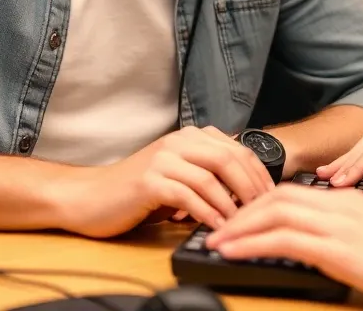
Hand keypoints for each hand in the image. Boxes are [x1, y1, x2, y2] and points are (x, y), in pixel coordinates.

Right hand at [56, 126, 274, 237]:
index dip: (258, 173)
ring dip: (231, 203)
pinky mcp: (149, 181)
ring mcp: (163, 159)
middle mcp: (179, 141)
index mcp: (191, 136)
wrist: (91, 198)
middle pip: (229, 159)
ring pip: (211, 177)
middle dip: (251, 187)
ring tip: (242, 223)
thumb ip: (209, 172)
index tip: (271, 196)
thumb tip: (248, 187)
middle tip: (262, 211)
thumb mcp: (180, 174)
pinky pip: (188, 195)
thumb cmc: (139, 191)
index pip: (238, 149)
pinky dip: (207, 212)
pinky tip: (216, 226)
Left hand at [205, 184, 362, 310]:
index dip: (259, 204)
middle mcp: (342, 204)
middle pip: (277, 197)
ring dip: (239, 226)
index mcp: (351, 199)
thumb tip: (319, 246)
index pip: (293, 192)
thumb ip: (347, 234)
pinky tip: (233, 252)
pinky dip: (251, 243)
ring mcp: (340, 224)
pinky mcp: (339, 249)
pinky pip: (283, 240)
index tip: (239, 220)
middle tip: (219, 228)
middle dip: (242, 212)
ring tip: (215, 241)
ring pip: (274, 213)